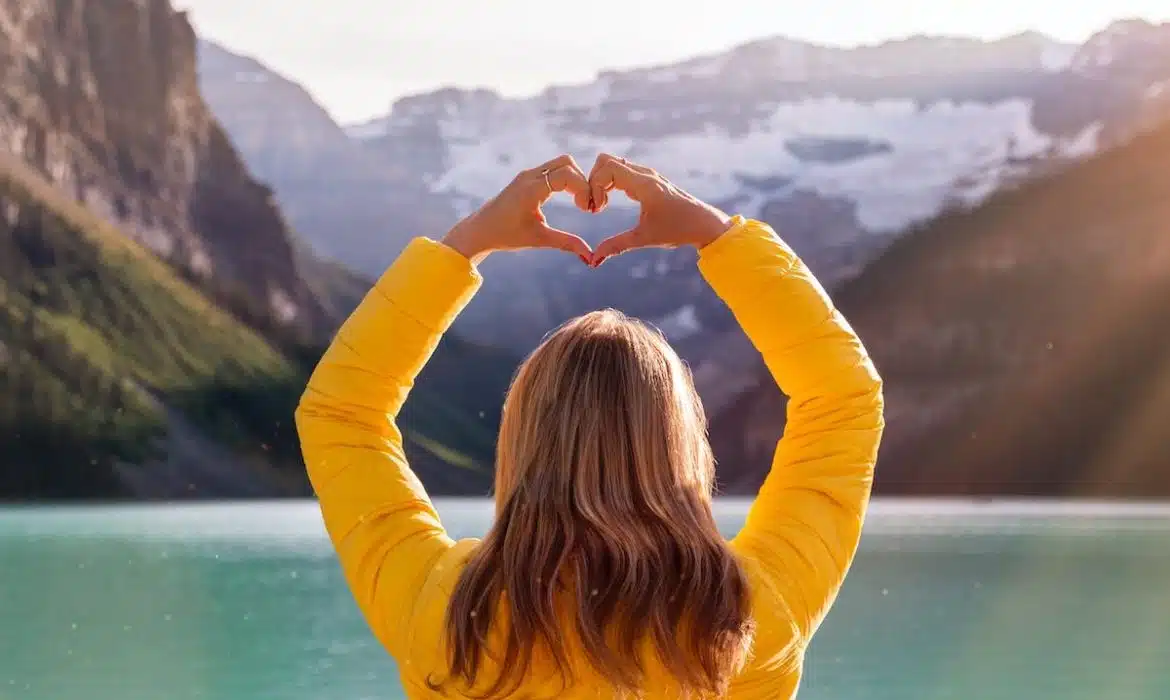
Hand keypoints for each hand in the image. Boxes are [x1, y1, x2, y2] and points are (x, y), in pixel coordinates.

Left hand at [442, 155, 593, 264]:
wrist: (480, 230)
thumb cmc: (506, 235)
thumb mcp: (539, 239)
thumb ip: (566, 243)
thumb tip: (591, 257)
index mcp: (531, 189)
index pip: (567, 175)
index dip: (583, 189)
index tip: (587, 210)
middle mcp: (529, 177)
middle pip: (567, 163)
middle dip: (583, 181)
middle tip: (587, 205)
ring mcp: (528, 175)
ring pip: (561, 163)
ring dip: (576, 179)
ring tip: (581, 202)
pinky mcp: (528, 177)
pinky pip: (553, 169)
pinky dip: (567, 179)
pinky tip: (570, 198)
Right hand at [587, 154, 733, 265]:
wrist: (704, 224)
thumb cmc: (679, 229)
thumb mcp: (645, 238)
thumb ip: (617, 246)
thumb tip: (593, 260)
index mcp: (644, 184)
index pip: (607, 168)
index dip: (594, 186)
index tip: (596, 210)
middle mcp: (645, 174)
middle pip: (606, 160)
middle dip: (593, 180)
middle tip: (595, 206)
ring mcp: (646, 175)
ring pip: (613, 164)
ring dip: (601, 182)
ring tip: (600, 206)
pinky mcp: (648, 180)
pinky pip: (621, 172)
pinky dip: (609, 183)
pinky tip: (609, 203)